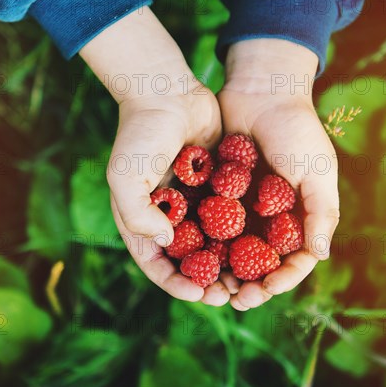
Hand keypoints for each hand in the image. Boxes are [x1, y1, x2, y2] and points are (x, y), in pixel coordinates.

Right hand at [80, 8, 238, 304]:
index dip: (175, 283)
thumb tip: (168, 244)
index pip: (156, 264)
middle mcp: (168, 217)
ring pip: (212, 243)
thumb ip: (137, 215)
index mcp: (142, 219)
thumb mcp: (124, 176)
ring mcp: (193, 203)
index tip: (196, 293)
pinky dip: (241, 233)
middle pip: (188, 261)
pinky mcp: (215, 188)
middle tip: (229, 295)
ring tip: (248, 279)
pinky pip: (229, 217)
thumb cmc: (140, 134)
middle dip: (207, 281)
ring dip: (228, 263)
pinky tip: (261, 245)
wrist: (167, 92)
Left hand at [218, 39, 339, 310]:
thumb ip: (321, 211)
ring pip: (233, 249)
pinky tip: (191, 254)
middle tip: (231, 298)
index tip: (263, 291)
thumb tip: (319, 255)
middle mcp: (272, 217)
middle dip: (249, 283)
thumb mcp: (317, 169)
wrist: (262, 91)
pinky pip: (212, 223)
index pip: (294, 260)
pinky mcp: (221, 193)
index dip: (281, 280)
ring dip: (223, 270)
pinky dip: (205, 241)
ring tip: (209, 285)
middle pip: (260, 263)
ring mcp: (245, 206)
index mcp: (299, 216)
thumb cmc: (297, 129)